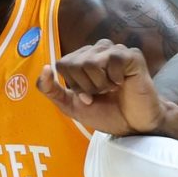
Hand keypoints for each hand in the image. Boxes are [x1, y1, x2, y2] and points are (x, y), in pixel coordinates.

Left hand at [36, 40, 165, 136]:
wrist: (134, 126)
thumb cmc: (106, 113)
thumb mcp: (71, 106)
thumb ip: (52, 90)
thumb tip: (44, 69)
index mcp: (82, 59)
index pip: (62, 64)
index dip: (73, 85)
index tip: (88, 96)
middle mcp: (98, 50)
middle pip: (75, 63)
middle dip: (86, 86)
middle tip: (103, 94)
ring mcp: (115, 50)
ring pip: (92, 61)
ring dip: (100, 84)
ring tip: (113, 89)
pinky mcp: (132, 55)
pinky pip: (114, 59)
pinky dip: (116, 78)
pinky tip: (123, 83)